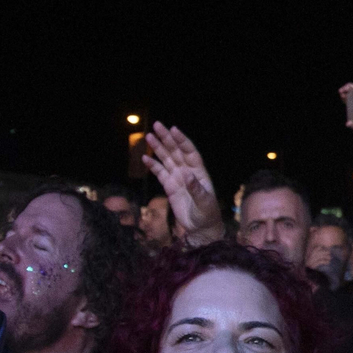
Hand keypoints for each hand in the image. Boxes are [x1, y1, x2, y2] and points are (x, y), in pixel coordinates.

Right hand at [142, 122, 223, 244]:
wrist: (200, 227)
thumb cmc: (207, 214)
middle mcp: (188, 172)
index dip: (182, 141)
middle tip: (157, 125)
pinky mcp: (170, 187)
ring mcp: (178, 178)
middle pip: (176, 151)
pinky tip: (145, 157)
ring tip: (149, 136)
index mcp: (199, 172)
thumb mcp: (205, 203)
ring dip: (158, 148)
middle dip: (167, 138)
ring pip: (167, 159)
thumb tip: (187, 176)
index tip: (174, 129)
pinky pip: (160, 173)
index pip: (190, 152)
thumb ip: (196, 190)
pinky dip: (153, 165)